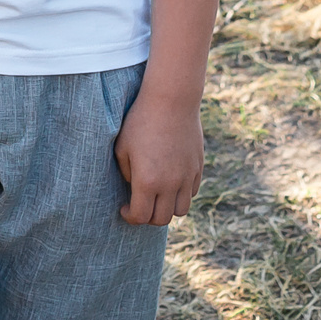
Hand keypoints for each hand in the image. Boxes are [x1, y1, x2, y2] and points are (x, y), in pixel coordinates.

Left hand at [113, 86, 205, 225]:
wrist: (171, 100)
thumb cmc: (141, 121)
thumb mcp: (122, 147)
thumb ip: (126, 174)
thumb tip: (134, 189)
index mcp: (147, 181)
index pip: (141, 216)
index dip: (130, 217)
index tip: (124, 208)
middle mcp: (170, 184)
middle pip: (162, 219)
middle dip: (148, 217)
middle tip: (140, 205)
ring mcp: (187, 176)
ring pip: (180, 210)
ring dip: (167, 208)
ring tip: (157, 197)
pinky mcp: (197, 167)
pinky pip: (192, 192)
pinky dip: (181, 194)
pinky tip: (171, 181)